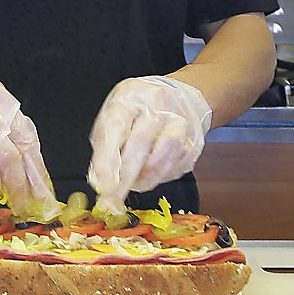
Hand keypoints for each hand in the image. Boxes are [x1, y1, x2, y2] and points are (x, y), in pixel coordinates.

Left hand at [87, 75, 212, 210]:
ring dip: (144, 180)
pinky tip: (151, 175)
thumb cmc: (142, 106)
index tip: (102, 185)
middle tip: (113, 199)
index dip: (107, 160)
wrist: (182, 95)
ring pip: (162, 160)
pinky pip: (175, 168)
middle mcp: (159, 107)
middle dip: (124, 178)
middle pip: (140, 145)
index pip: (117, 129)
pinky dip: (160, 178)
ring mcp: (181, 123)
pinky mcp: (194, 142)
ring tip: (133, 184)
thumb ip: (105, 143)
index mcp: (132, 97)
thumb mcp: (116, 113)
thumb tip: (99, 179)